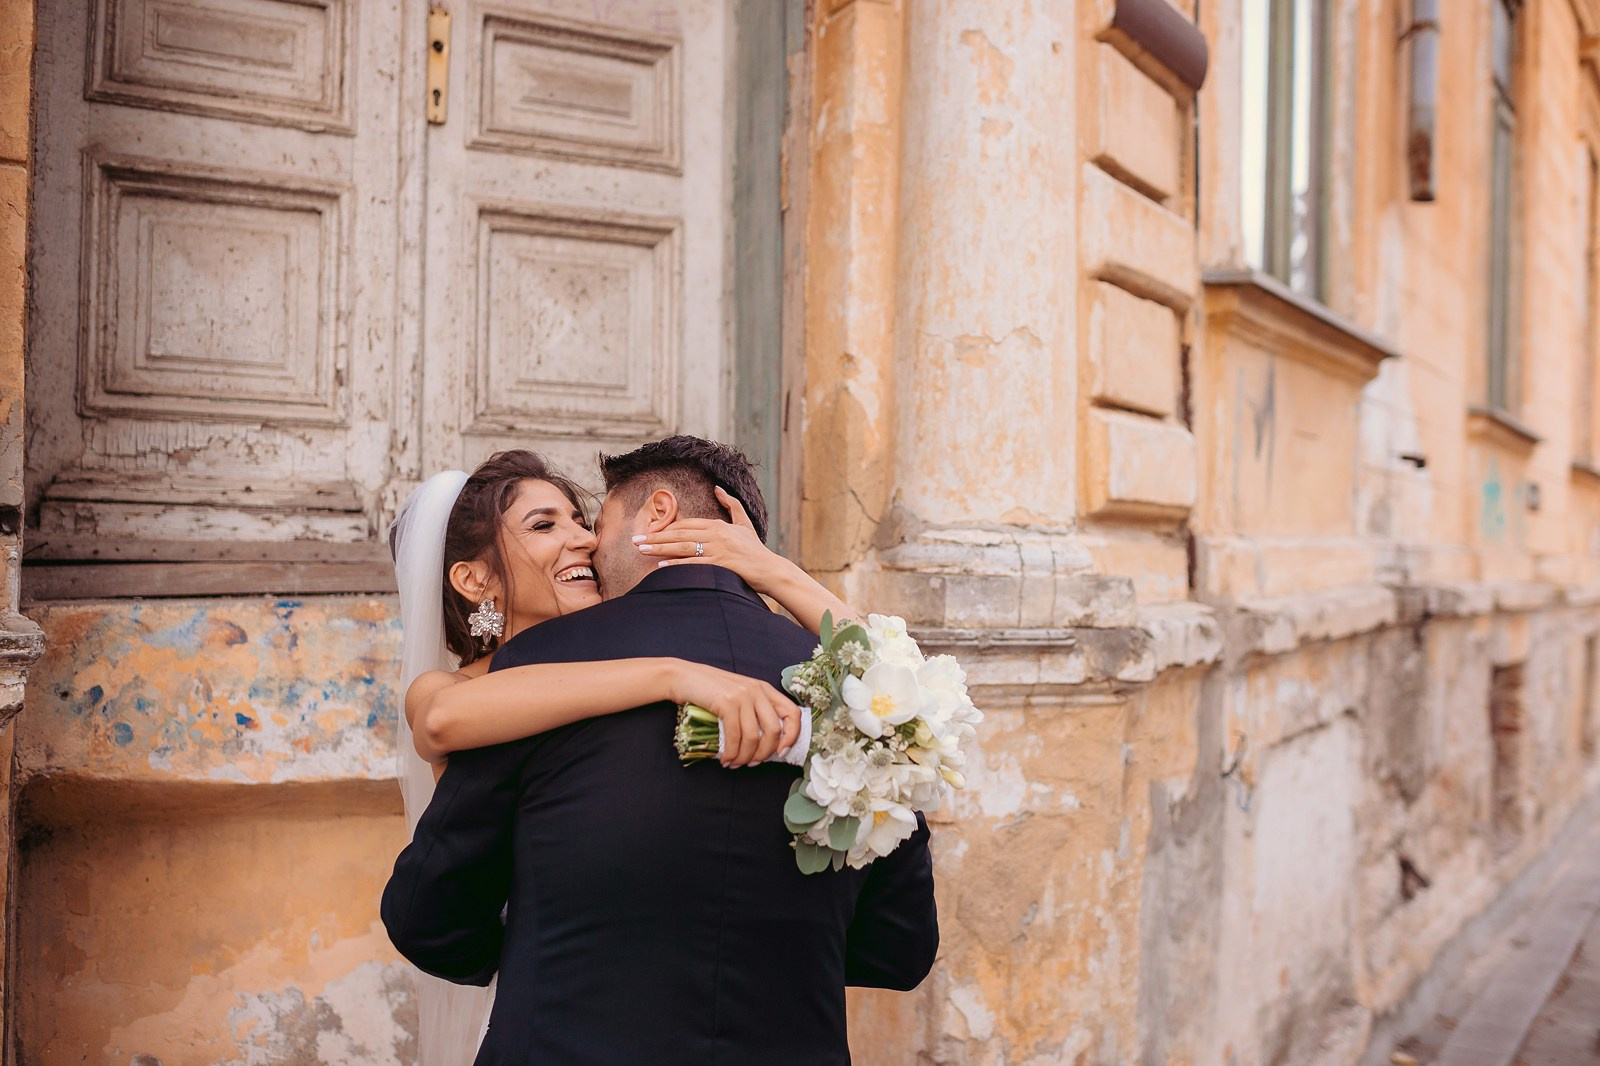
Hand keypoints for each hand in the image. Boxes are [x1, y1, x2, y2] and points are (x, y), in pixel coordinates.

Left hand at [634, 487, 778, 591]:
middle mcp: (716, 535)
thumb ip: (731, 504)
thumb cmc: (755, 549)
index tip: (649, 531)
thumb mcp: (744, 523)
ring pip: (683, 547)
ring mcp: (718, 550)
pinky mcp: (721, 565)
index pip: (687, 524)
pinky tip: (661, 565)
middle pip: (680, 534)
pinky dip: (677, 564)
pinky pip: (694, 564)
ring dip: (660, 547)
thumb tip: (717, 488)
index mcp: (719, 525)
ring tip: (642, 549)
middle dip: (655, 536)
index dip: (666, 527)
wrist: (770, 569)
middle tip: (636, 539)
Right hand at [671, 660, 802, 766]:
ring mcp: (742, 696)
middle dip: (765, 753)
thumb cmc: (710, 689)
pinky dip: (731, 752)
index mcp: (765, 689)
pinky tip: (726, 758)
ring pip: (754, 736)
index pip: (792, 713)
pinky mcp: (726, 703)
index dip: (792, 736)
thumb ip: (753, 711)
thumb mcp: (739, 695)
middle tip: (754, 762)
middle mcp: (757, 690)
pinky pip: (735, 736)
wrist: (683, 677)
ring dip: (745, 756)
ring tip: (735, 763)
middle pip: (774, 729)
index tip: (782, 752)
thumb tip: (765, 743)